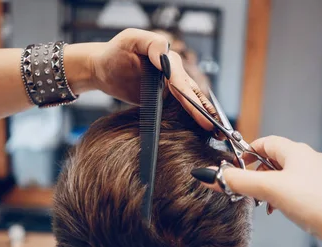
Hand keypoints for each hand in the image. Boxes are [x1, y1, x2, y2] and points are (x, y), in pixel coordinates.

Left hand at [64, 29, 212, 129]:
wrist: (103, 69)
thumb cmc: (114, 52)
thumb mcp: (130, 39)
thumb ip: (151, 43)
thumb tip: (167, 55)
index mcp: (168, 58)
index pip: (181, 80)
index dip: (190, 97)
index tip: (199, 111)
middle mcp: (173, 73)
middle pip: (192, 93)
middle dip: (206, 110)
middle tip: (217, 126)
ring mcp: (170, 87)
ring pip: (191, 103)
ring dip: (205, 117)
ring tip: (217, 133)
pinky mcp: (165, 99)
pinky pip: (181, 110)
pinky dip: (193, 121)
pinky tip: (203, 132)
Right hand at [193, 136, 321, 242]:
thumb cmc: (313, 203)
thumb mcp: (268, 190)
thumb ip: (238, 182)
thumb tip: (207, 175)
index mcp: (297, 151)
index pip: (267, 142)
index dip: (249, 152)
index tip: (237, 165)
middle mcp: (313, 159)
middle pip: (278, 159)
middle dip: (260, 174)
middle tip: (250, 190)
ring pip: (292, 176)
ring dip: (275, 187)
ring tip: (268, 205)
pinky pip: (306, 189)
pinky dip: (291, 197)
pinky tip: (289, 212)